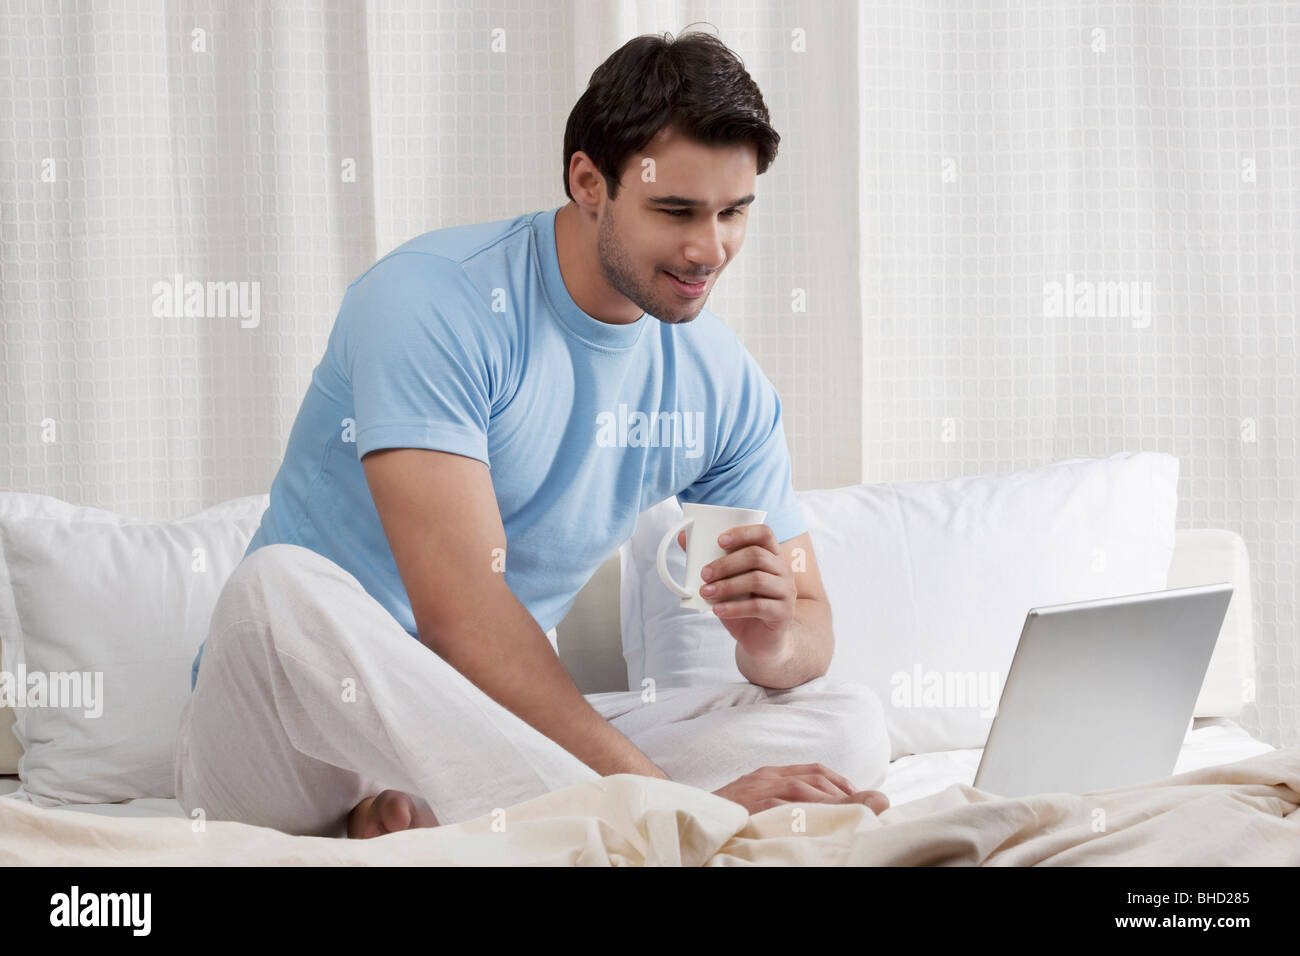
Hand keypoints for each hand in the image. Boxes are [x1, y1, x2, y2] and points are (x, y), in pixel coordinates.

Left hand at [678, 523, 796, 661]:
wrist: (761, 640)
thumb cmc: (743, 605)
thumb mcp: (726, 582)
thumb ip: (710, 561)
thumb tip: (683, 539)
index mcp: (772, 556)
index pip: (764, 533)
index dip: (743, 533)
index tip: (719, 541)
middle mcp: (783, 570)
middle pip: (757, 556)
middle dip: (726, 564)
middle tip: (704, 574)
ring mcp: (787, 591)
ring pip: (757, 580)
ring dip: (727, 585)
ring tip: (706, 593)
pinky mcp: (784, 613)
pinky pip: (758, 606)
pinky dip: (734, 608)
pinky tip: (718, 610)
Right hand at [710, 763, 890, 815]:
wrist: (688, 815)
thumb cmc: (727, 816)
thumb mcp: (759, 803)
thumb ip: (787, 801)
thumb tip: (825, 809)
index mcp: (769, 775)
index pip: (814, 771)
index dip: (842, 782)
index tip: (863, 796)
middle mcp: (767, 778)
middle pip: (816, 779)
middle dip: (847, 793)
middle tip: (873, 808)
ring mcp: (760, 791)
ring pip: (806, 791)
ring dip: (838, 802)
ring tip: (863, 815)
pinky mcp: (754, 807)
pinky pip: (788, 809)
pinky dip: (811, 813)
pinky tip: (828, 825)